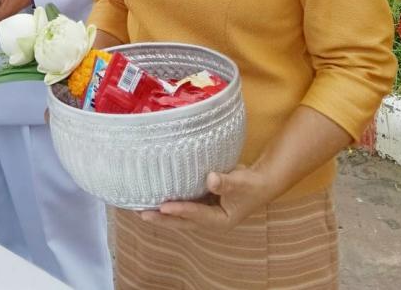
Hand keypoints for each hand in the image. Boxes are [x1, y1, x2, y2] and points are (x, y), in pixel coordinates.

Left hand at [138, 165, 272, 231]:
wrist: (260, 183)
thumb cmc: (251, 185)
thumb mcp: (241, 183)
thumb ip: (226, 182)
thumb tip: (211, 179)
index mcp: (220, 220)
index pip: (196, 215)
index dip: (180, 210)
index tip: (163, 206)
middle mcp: (209, 220)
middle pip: (182, 221)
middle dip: (162, 218)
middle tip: (141, 213)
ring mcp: (205, 212)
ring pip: (180, 215)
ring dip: (162, 213)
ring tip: (141, 208)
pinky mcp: (202, 203)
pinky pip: (183, 204)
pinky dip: (171, 202)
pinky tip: (155, 197)